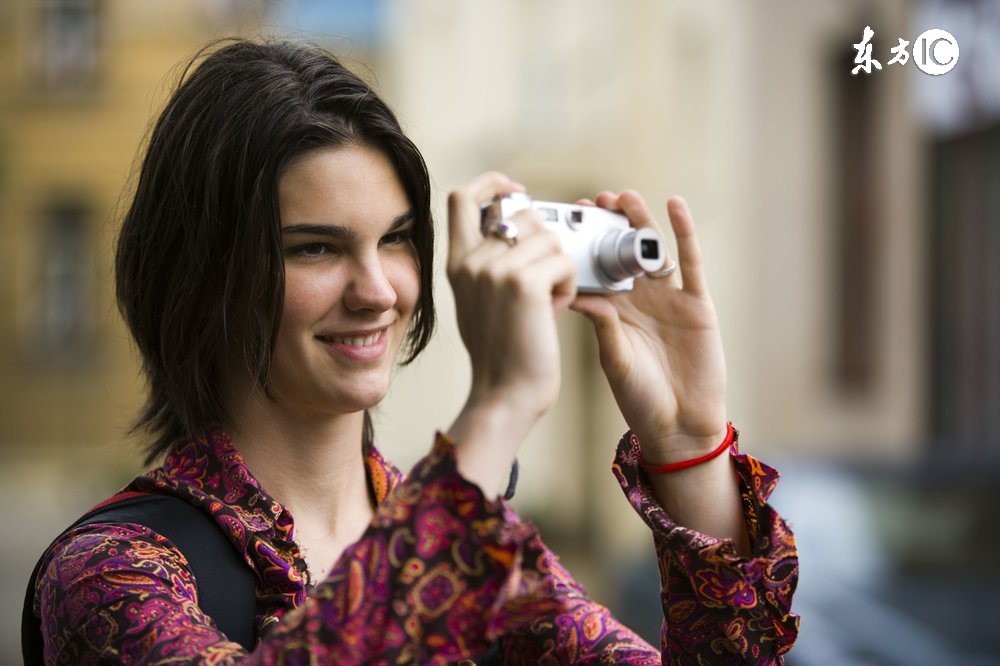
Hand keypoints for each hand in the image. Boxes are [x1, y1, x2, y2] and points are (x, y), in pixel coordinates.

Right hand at [446, 172, 576, 494]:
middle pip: (523, 214)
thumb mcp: (478, 301)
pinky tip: (557, 309)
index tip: (517, 191)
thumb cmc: (501, 354)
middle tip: (545, 280)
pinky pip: (565, 261)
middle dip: (546, 241)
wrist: (505, 395)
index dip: (493, 183)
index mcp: (457, 263)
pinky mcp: (525, 283)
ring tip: (548, 301)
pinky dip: (570, 285)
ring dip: (560, 267)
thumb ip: (486, 264)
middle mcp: (471, 261)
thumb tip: (514, 230)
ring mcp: (496, 269)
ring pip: (550, 238)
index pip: (463, 197)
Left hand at [571, 192, 727, 462]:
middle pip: (622, 251)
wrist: (679, 424)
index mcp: (613, 310)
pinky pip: (691, 262)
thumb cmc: (640, 397)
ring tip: (624, 197)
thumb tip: (577, 291)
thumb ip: (602, 323)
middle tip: (593, 202)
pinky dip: (684, 233)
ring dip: (640, 221)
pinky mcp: (696, 303)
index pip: (595, 268)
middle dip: (609, 225)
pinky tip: (674, 206)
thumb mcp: (613, 357)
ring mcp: (669, 298)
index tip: (564, 221)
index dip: (583, 244)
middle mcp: (639, 299)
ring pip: (652, 250)